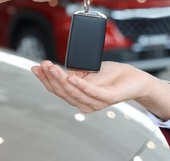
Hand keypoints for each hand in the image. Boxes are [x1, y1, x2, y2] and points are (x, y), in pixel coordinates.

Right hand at [31, 60, 169, 119]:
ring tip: (53, 67)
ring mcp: (96, 102)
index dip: (45, 79)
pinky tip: (71, 75)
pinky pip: (90, 91)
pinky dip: (79, 84)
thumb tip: (50, 68)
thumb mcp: (86, 72)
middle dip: (50, 77)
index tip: (36, 67)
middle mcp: (84, 103)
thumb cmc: (111, 76)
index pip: (57, 90)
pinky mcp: (107, 97)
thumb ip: (71, 73)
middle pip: (62, 91)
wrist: (134, 78)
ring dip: (61, 79)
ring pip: (73, 92)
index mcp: (78, 97)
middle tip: (43, 65)